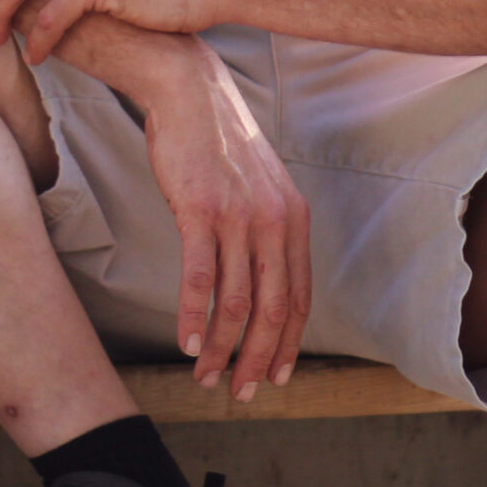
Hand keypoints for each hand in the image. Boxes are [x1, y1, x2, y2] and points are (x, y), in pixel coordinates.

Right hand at [111, 32, 312, 398]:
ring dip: (222, 348)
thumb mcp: (258, 188)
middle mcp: (275, 221)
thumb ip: (264, 232)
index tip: (276, 376)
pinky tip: (187, 344)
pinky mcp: (200, 210)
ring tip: (208, 378)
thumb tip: (258, 280)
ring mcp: (239, 216)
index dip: (288, 343)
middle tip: (242, 394)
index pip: (299, 297)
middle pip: (273, 308)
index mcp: (294, 220)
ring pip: (236, 301)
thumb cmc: (218, 145)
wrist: (190, 93)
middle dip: (258, 359)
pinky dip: (194, 317)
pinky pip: (200, 277)